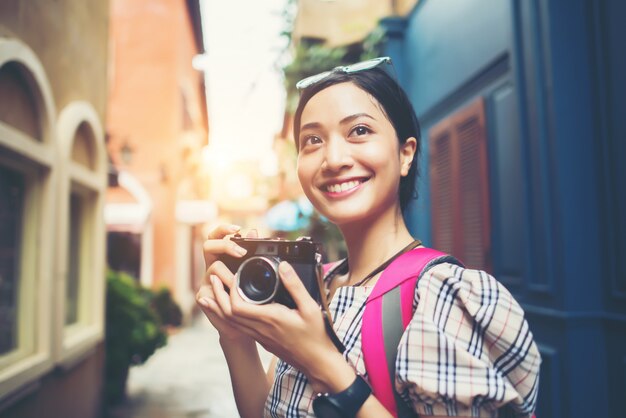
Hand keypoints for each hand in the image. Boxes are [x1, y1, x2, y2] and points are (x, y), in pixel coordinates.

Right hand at [196, 224, 256, 341]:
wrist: (244, 323)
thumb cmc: (250, 296)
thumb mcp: (253, 273)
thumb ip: (252, 252)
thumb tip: (253, 230)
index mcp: (222, 257)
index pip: (216, 236)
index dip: (223, 229)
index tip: (238, 229)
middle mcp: (211, 266)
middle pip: (208, 246)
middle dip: (225, 245)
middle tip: (241, 252)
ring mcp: (206, 281)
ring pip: (214, 268)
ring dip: (230, 274)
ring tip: (241, 283)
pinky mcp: (202, 296)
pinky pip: (212, 290)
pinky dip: (225, 293)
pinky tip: (232, 297)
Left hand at [211, 260, 345, 384]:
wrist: (316, 362)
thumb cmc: (315, 336)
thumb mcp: (310, 307)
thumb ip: (295, 286)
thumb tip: (283, 266)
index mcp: (270, 319)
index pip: (237, 307)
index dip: (229, 291)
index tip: (231, 275)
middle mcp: (260, 329)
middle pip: (228, 314)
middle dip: (217, 294)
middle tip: (213, 277)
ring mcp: (259, 336)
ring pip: (231, 322)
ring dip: (219, 305)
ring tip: (213, 290)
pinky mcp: (262, 340)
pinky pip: (239, 327)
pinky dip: (228, 315)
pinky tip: (228, 307)